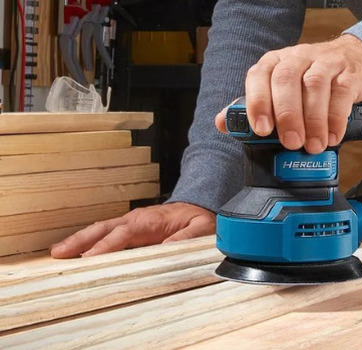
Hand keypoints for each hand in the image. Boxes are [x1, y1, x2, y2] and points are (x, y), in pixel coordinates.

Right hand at [49, 202, 215, 257]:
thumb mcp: (202, 227)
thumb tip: (169, 246)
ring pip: (100, 230)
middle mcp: (135, 220)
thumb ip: (187, 237)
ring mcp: (130, 223)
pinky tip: (75, 252)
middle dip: (81, 240)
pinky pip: (106, 234)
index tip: (90, 258)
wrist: (198, 205)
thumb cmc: (198, 218)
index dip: (106, 245)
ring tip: (58, 252)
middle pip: (104, 229)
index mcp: (150, 221)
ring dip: (79, 240)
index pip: (124, 234)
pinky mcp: (129, 229)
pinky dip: (88, 242)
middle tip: (60, 253)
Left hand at [215, 35, 361, 153]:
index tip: (261, 129)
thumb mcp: (284, 89)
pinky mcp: (350, 72)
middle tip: (291, 142)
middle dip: (286, 113)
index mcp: (276, 62)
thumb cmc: (316, 79)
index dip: (258, 101)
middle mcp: (299, 57)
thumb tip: (224, 123)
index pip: (260, 75)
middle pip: (286, 78)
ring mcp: (326, 62)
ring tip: (314, 144)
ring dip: (313, 119)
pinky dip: (337, 117)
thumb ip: (256, 105)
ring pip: (314, 84)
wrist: (359, 60)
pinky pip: (342, 91)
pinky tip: (333, 135)